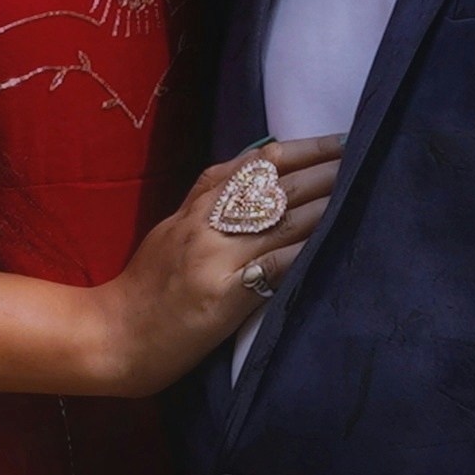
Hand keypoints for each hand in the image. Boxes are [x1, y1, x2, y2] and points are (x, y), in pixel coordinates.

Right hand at [96, 141, 343, 396]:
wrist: (111, 334)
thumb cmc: (146, 286)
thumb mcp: (172, 230)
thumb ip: (209, 204)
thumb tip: (259, 179)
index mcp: (195, 205)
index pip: (256, 163)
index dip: (302, 148)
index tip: (338, 140)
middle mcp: (205, 223)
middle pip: (275, 186)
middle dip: (324, 170)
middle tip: (363, 156)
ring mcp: (214, 258)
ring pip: (281, 220)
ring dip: (325, 203)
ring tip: (360, 190)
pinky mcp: (222, 296)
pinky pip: (274, 266)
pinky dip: (305, 251)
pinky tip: (332, 243)